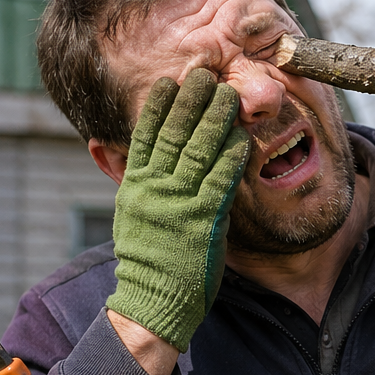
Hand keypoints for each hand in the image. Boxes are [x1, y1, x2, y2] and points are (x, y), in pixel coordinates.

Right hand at [106, 70, 249, 351]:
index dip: (158, 106)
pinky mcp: (203, 221)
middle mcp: (154, 189)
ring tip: (226, 93)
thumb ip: (141, 184)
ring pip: (198, 151)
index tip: (169, 81)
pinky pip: (219, 181)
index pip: (145, 137)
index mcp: (136, 186)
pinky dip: (230, 156)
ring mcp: (179, 203)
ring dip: (214, 119)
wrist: (153, 300)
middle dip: (189, 101)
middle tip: (204, 74)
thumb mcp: (133, 215)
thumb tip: (140, 157)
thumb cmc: (149, 260)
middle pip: (173, 135)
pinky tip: (241, 137)